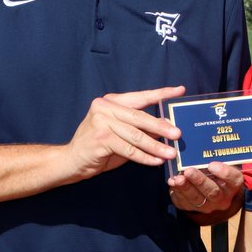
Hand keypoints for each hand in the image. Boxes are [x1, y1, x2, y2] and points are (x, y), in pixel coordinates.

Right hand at [64, 87, 184, 180]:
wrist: (72, 160)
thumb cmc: (100, 145)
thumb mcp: (122, 132)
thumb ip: (140, 127)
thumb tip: (167, 125)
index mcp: (112, 101)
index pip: (141, 96)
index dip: (161, 94)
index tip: (179, 90)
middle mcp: (105, 108)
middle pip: (140, 117)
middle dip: (162, 126)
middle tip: (178, 134)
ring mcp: (101, 123)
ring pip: (136, 136)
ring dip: (156, 146)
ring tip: (171, 153)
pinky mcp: (101, 139)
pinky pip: (129, 150)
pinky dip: (145, 157)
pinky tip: (156, 161)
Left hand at [168, 161, 243, 214]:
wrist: (208, 187)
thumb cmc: (215, 170)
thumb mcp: (220, 162)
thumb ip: (216, 156)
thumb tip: (203, 143)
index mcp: (233, 184)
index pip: (234, 179)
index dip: (224, 173)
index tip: (212, 164)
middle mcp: (222, 197)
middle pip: (213, 192)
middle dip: (200, 181)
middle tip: (189, 171)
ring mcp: (207, 205)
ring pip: (197, 198)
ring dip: (186, 187)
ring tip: (177, 178)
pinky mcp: (191, 208)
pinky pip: (184, 202)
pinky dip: (177, 191)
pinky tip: (172, 182)